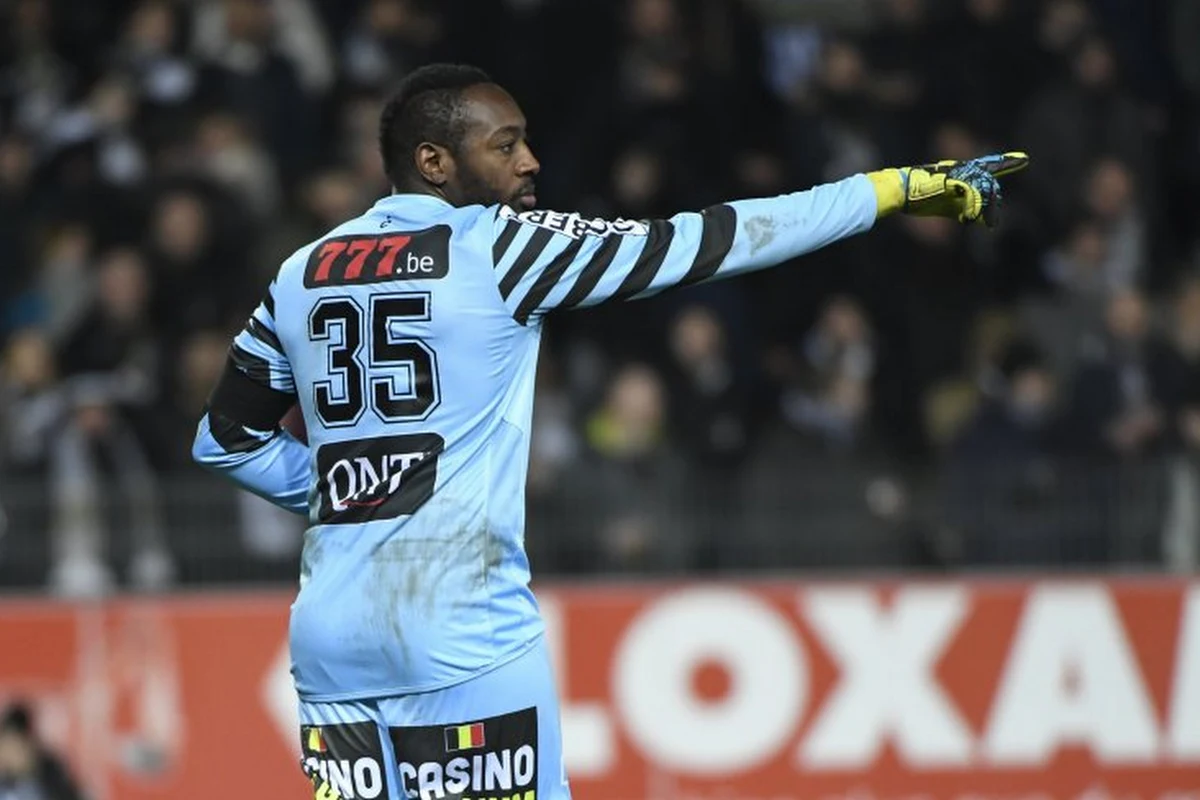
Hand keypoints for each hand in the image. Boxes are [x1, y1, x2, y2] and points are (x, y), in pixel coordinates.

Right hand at [869, 151, 1029, 225]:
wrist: (899, 190)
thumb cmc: (917, 199)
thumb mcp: (946, 206)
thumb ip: (965, 209)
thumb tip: (981, 220)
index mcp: (961, 173)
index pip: (989, 167)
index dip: (1007, 162)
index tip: (1024, 158)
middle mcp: (962, 170)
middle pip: (990, 183)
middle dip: (993, 205)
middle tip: (990, 222)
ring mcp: (958, 175)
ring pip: (983, 192)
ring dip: (985, 211)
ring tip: (984, 223)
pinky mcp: (953, 181)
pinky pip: (972, 197)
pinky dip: (973, 210)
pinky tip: (969, 219)